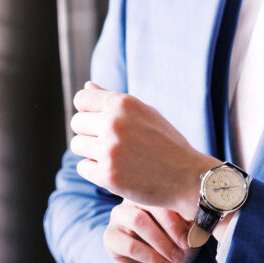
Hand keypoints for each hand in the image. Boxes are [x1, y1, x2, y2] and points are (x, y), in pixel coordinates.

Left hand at [70, 82, 218, 216]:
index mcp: (123, 103)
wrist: (186, 176)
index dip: (88, 110)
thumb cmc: (166, 143)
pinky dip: (95, 171)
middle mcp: (114, 123)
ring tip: (115, 156)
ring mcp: (110, 150)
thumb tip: (87, 86)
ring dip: (91, 152)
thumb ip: (113, 100)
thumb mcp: (145, 114)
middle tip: (110, 142)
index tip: (99, 121)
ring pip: (77, 145)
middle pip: (76, 122)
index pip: (81, 99)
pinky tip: (116, 170)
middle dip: (89, 132)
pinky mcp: (107, 175)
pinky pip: (83, 168)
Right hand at [104, 199, 198, 262]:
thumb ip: (193, 218)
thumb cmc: (178, 243)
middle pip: (150, 202)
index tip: (195, 230)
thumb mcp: (191, 230)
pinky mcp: (111, 238)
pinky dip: (152, 256)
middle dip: (172, 225)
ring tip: (176, 257)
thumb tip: (200, 212)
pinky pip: (131, 245)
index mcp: (153, 190)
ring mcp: (119, 215)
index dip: (180, 209)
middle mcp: (132, 197)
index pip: (165, 190)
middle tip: (186, 244)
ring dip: (161, 242)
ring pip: (138, 220)